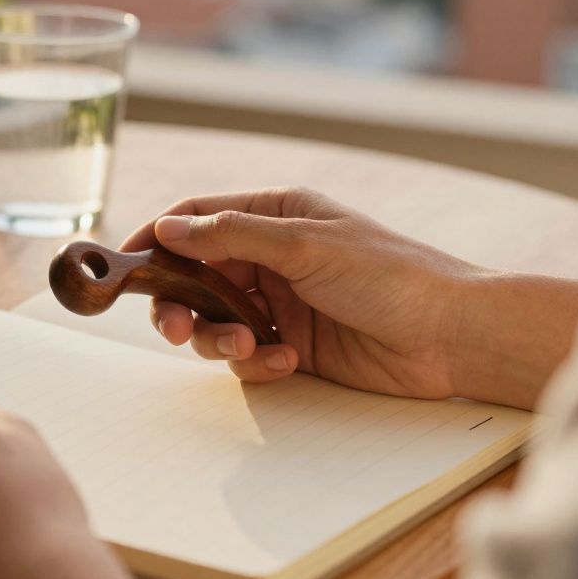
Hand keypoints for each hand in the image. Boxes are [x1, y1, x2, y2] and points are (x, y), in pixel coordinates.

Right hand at [122, 187, 577, 408]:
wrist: (452, 336)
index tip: (125, 265)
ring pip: (215, 321)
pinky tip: (286, 362)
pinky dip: (257, 362)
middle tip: (178, 329)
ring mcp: (279, 303)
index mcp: (273, 216)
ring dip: (220, 338)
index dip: (156, 239)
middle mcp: (269, 257)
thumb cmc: (392, 275)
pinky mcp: (292, 345)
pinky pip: (247, 355)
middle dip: (180, 304)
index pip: (195, 219)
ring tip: (251, 348)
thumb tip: (167, 228)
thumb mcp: (305, 245)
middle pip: (194, 277)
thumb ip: (231, 237)